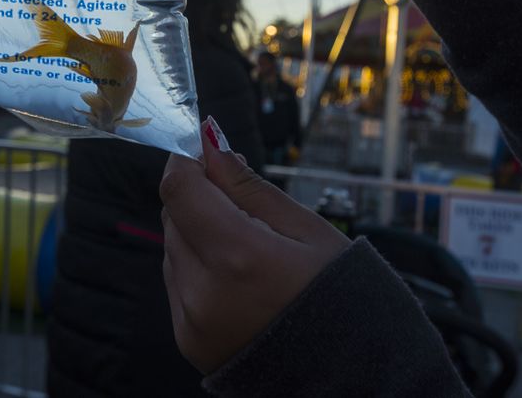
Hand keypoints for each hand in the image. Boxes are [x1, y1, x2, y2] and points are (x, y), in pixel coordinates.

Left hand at [159, 118, 350, 374]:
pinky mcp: (187, 340)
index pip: (179, 188)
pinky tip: (238, 281)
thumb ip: (249, 187)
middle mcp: (203, 290)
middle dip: (199, 199)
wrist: (348, 376)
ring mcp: (191, 320)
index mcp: (239, 256)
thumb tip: (209, 146)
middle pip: (174, 216)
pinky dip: (197, 270)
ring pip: (173, 249)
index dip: (185, 160)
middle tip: (242, 205)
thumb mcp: (307, 230)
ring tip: (248, 251)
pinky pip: (177, 284)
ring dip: (197, 235)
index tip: (203, 151)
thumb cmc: (340, 295)